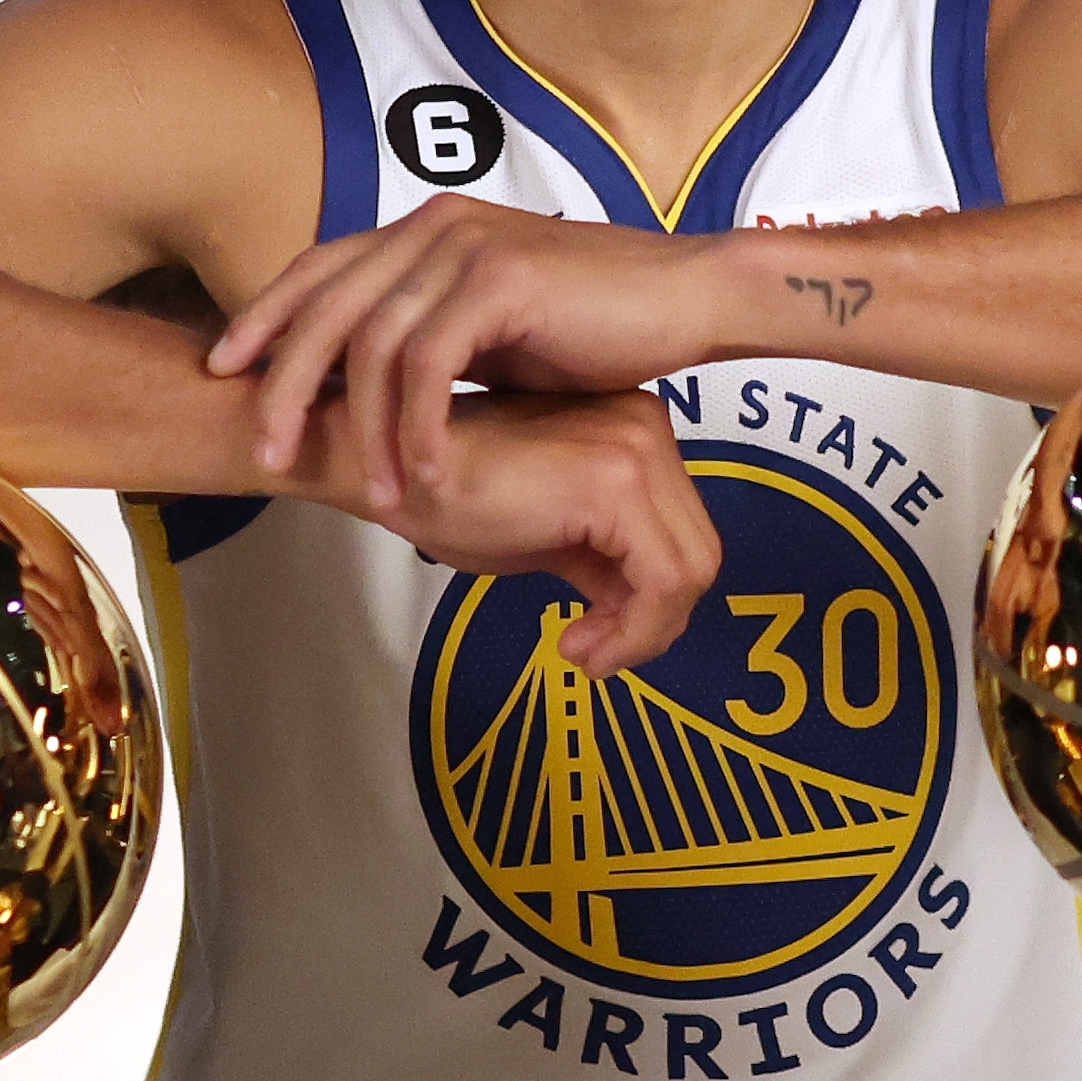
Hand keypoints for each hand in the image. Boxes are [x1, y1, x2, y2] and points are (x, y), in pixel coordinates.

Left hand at [210, 196, 724, 497]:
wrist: (687, 297)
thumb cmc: (598, 321)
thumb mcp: (494, 327)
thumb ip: (433, 338)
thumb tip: (375, 383)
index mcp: (425, 230)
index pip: (318, 270)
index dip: (265, 318)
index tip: (225, 371)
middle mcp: (435, 226)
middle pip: (326, 307)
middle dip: (285, 384)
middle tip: (268, 453)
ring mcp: (466, 246)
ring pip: (372, 342)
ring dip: (361, 428)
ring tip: (368, 494)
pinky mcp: (503, 279)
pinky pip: (434, 365)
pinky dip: (421, 428)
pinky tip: (427, 478)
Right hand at [334, 384, 719, 672]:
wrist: (384, 465)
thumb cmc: (451, 493)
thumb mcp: (550, 536)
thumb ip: (605, 564)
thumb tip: (641, 614)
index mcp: (635, 431)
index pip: (683, 534)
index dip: (650, 605)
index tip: (592, 638)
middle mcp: (647, 427)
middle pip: (697, 554)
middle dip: (651, 625)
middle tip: (588, 654)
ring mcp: (635, 449)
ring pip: (690, 572)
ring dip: (641, 634)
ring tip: (580, 651)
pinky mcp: (614, 482)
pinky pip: (662, 582)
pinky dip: (633, 632)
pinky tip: (577, 644)